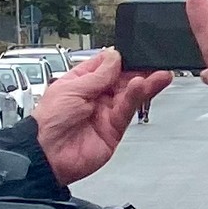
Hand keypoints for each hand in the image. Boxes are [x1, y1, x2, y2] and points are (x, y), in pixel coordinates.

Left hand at [36, 50, 170, 183]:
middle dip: (138, 70)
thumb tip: (114, 57)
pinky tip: (143, 86)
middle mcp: (95, 97)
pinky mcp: (115, 128)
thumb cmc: (48, 122)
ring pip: (130, 94)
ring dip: (146, 83)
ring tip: (159, 74)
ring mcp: (106, 112)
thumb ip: (98, 75)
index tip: (133, 53)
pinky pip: (128, 110)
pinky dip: (137, 97)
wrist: (47, 155)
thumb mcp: (71, 88)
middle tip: (153, 62)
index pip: (105, 65)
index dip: (119, 59)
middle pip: (122, 79)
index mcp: (80, 82)